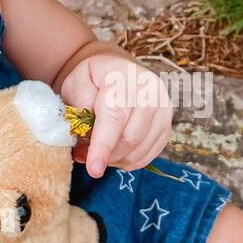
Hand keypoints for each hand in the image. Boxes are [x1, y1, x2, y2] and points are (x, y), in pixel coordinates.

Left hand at [61, 55, 173, 177]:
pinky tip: (115, 152)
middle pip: (131, 137)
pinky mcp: (167, 126)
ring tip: (99, 151)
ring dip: (115, 159)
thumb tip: (91, 130)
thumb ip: (79, 103)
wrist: (116, 73)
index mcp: (124, 76)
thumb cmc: (92, 80)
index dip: (104, 145)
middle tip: (85, 154)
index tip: (94, 169)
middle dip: (106, 155)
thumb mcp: (75, 82)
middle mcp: (151, 91)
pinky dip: (128, 161)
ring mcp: (164, 109)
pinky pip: (148, 155)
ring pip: (139, 150)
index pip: (115, 116)